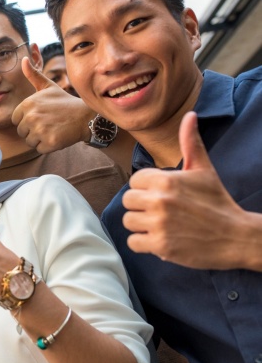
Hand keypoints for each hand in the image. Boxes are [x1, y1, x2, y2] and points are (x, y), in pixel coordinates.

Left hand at [11, 57, 93, 152]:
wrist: (85, 116)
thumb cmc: (64, 102)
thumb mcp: (48, 86)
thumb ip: (33, 74)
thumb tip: (23, 58)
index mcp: (27, 104)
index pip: (16, 119)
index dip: (27, 120)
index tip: (41, 115)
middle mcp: (31, 117)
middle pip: (22, 131)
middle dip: (33, 130)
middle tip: (49, 123)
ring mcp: (40, 130)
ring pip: (29, 141)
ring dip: (40, 138)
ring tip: (53, 128)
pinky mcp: (49, 143)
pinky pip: (39, 148)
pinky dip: (48, 146)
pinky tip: (57, 136)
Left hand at [122, 111, 248, 268]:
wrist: (235, 236)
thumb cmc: (216, 201)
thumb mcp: (203, 169)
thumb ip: (190, 143)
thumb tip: (189, 115)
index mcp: (166, 180)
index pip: (134, 181)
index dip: (146, 188)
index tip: (163, 194)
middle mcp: (160, 201)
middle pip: (128, 201)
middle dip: (141, 206)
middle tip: (161, 211)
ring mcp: (159, 225)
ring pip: (128, 222)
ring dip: (141, 225)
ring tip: (161, 225)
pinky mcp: (160, 246)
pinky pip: (133, 243)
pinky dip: (143, 243)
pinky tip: (160, 239)